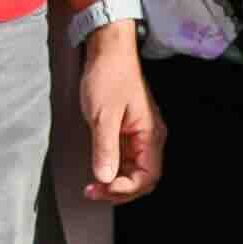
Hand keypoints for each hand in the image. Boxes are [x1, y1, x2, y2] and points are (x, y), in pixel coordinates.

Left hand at [69, 28, 160, 206]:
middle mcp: (150, 138)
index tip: (101, 188)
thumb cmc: (108, 76)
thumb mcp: (103, 115)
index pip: (147, 177)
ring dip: (114, 182)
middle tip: (92, 193)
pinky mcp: (128, 132)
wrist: (107, 50)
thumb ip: (104, 148)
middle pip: (142, 179)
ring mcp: (140, 135)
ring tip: (92, 186)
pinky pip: (124, 159)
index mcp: (151, 135)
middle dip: (119, 190)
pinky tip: (96, 170)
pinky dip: (112, 169)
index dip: (126, 189)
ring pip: (133, 171)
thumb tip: (104, 178)